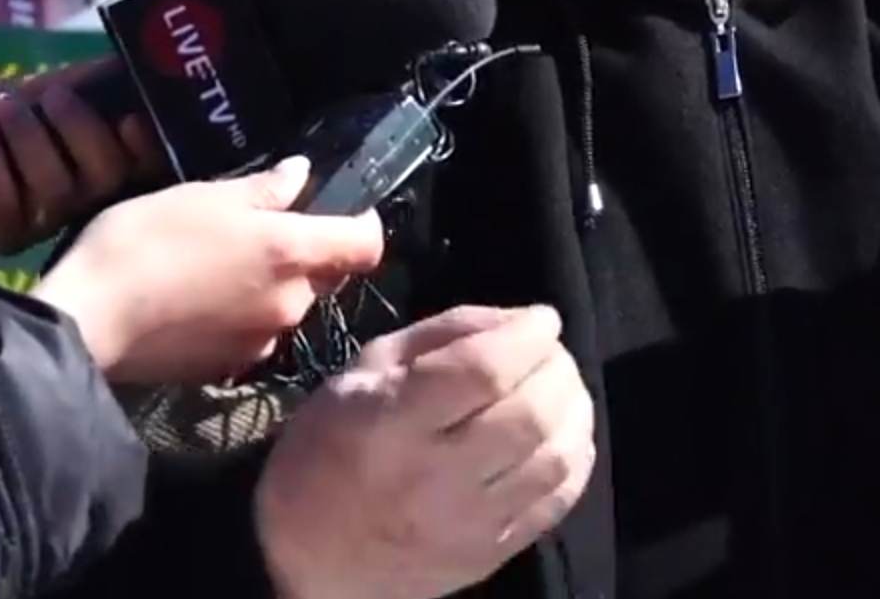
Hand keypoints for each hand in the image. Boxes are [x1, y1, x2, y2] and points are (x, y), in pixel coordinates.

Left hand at [0, 60, 170, 256]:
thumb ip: (89, 78)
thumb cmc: (8, 112)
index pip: (149, 165)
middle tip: (52, 96)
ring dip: (28, 139)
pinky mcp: (4, 237)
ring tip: (3, 108)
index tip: (131, 118)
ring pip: (54, 190)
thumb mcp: (48, 86)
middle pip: (106, 177)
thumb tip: (130, 58)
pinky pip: (5, 206)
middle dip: (80, 131)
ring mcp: (47, 223)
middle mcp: (88, 200)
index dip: (149, 149)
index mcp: (109, 162)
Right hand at [32, 157, 384, 384]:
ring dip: (271, 287)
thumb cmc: (147, 241)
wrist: (89, 321)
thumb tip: (300, 174)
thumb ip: (263, 190)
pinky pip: (254, 334)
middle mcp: (291, 303)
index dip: (361, 224)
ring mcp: (262, 342)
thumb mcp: (204, 197)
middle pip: (326, 276)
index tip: (338, 209)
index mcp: (294, 254)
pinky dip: (241, 317)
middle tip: (258, 231)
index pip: (366, 244)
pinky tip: (199, 302)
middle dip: (305, 255)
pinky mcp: (230, 369)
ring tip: (219, 266)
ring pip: (288, 306)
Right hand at [254, 304, 596, 598]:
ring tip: (562, 388)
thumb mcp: (366, 370)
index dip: (528, 336)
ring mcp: (466, 525)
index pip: (484, 371)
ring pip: (553, 458)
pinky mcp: (488, 557)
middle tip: (551, 352)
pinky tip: (564, 434)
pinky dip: (574, 457)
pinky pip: (556, 502)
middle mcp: (432, 478)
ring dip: (575, 409)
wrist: (304, 560)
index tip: (539, 320)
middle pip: (529, 413)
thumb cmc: (330, 447)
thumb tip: (521, 322)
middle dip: (557, 367)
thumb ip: (445, 335)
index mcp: (391, 421)